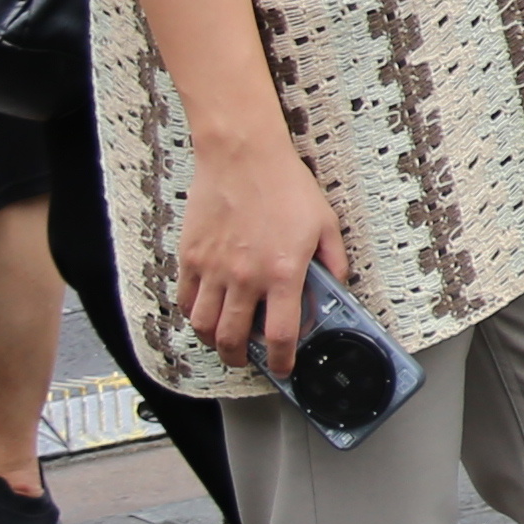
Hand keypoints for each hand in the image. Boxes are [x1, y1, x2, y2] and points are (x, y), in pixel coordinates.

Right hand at [177, 135, 348, 370]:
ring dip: (214, 342)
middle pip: (234, 339)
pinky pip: (185, 299)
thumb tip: (339, 286)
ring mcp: (213, 268)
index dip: (281, 360)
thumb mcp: (326, 224)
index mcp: (282, 273)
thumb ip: (334, 261)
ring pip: (204, 326)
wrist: (243, 156)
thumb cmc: (285, 185)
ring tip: (224, 342)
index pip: (279, 335)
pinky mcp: (191, 257)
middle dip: (241, 359)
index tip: (283, 367)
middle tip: (247, 360)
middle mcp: (245, 277)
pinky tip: (204, 313)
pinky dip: (193, 314)